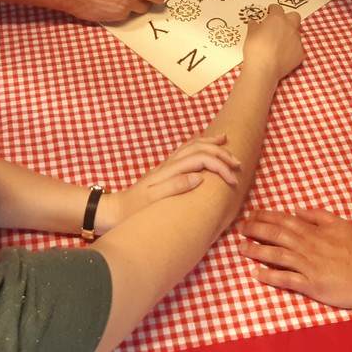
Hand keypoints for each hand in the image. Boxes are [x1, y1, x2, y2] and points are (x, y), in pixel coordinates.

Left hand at [95, 133, 240, 233]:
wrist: (113, 210)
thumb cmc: (133, 210)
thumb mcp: (153, 200)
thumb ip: (175, 186)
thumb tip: (200, 177)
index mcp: (169, 170)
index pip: (201, 159)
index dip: (220, 166)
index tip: (233, 180)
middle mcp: (168, 165)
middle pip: (199, 148)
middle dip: (220, 153)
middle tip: (238, 162)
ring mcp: (166, 167)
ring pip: (191, 146)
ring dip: (210, 144)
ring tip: (224, 141)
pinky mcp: (163, 172)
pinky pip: (185, 153)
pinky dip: (198, 147)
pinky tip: (202, 150)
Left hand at [237, 207, 351, 308]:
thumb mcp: (340, 223)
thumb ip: (318, 216)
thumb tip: (297, 211)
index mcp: (313, 231)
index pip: (283, 221)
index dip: (265, 217)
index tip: (251, 215)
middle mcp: (306, 246)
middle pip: (274, 235)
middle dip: (255, 229)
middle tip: (239, 227)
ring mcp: (307, 265)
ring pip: (275, 255)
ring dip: (256, 250)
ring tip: (240, 247)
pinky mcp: (310, 284)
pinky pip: (286, 279)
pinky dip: (269, 275)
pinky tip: (256, 273)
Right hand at [241, 4, 303, 81]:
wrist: (264, 68)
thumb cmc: (255, 48)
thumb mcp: (250, 34)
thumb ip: (254, 26)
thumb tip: (254, 23)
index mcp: (278, 19)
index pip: (278, 8)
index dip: (273, 9)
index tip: (269, 12)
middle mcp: (290, 27)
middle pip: (295, 16)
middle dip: (288, 18)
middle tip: (279, 25)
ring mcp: (297, 41)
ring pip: (296, 33)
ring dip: (289, 35)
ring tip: (279, 43)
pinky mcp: (300, 54)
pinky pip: (297, 48)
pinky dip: (291, 49)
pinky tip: (282, 55)